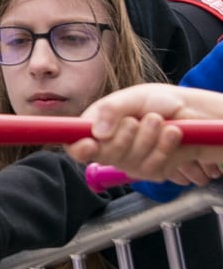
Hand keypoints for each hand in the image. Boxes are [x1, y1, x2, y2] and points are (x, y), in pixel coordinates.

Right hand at [68, 84, 222, 184]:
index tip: (90, 143)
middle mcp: (111, 147)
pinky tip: (172, 134)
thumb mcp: (132, 97)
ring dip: (148, 139)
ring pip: (131, 162)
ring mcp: (131, 162)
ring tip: (159, 121)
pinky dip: (165, 148)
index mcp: (97, 128)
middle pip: (105, 155)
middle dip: (124, 137)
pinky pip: (153, 168)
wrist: (192, 111)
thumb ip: (110, 110)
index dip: (79, 148)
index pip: (76, 145)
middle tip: (136, 120)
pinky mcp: (153, 171)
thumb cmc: (159, 100)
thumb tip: (95, 132)